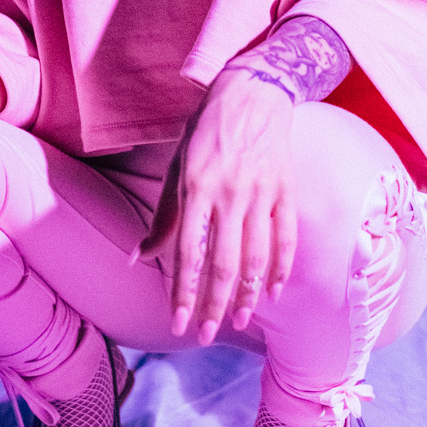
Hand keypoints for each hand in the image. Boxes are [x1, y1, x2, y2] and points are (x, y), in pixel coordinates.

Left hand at [138, 68, 297, 344]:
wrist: (252, 93)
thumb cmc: (206, 132)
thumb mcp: (177, 167)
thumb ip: (164, 216)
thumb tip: (140, 258)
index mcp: (196, 188)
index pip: (188, 253)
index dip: (182, 292)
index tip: (177, 322)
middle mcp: (229, 193)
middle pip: (223, 263)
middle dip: (214, 304)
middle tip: (205, 334)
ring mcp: (261, 192)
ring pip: (256, 256)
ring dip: (247, 295)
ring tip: (239, 321)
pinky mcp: (285, 189)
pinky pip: (286, 237)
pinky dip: (281, 267)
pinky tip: (272, 292)